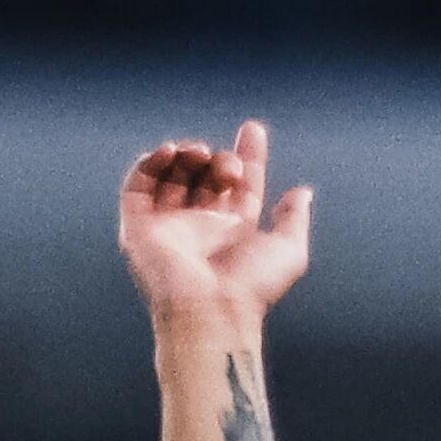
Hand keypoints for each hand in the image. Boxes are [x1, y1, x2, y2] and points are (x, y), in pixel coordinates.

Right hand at [120, 120, 314, 330]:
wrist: (210, 310)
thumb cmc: (252, 287)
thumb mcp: (289, 251)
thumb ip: (294, 219)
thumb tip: (303, 192)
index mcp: (234, 231)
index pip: (240, 185)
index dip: (247, 156)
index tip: (253, 130)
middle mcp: (201, 226)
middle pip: (208, 176)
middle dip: (219, 159)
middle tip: (227, 165)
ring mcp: (168, 225)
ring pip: (173, 176)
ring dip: (186, 155)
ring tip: (199, 153)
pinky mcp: (138, 226)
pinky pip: (138, 187)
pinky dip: (150, 163)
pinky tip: (169, 152)